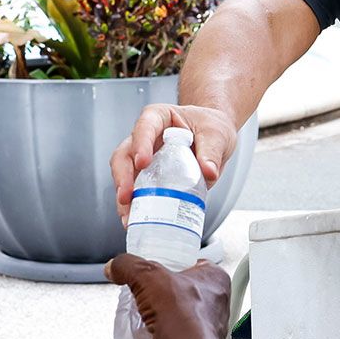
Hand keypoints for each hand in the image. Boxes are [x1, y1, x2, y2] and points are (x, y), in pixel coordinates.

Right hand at [106, 253, 231, 338]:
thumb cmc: (182, 313)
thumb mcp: (147, 274)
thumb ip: (128, 265)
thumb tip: (115, 267)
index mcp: (215, 278)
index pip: (193, 264)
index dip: (173, 266)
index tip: (157, 269)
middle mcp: (216, 304)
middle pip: (182, 292)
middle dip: (162, 296)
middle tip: (145, 293)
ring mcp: (206, 328)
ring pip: (177, 317)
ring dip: (158, 319)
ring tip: (142, 315)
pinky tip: (141, 337)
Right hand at [111, 103, 235, 214]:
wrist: (214, 138)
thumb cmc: (211, 127)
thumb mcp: (216, 134)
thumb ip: (212, 151)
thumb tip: (209, 172)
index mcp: (159, 117)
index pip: (144, 126)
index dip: (140, 144)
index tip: (142, 163)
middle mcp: (144, 137)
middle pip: (124, 154)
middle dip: (122, 177)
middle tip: (127, 196)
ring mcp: (143, 158)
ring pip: (124, 175)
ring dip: (124, 196)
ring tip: (129, 217)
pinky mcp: (147, 177)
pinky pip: (135, 191)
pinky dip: (134, 206)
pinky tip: (135, 220)